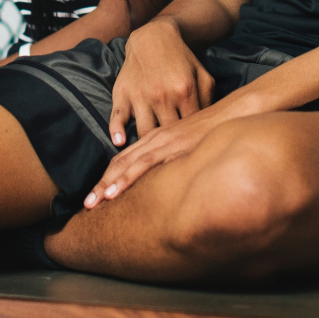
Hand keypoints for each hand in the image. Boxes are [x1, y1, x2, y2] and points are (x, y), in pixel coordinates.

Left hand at [84, 99, 232, 209]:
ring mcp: (163, 143)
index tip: (94, 195)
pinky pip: (146, 164)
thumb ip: (175, 155)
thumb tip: (166, 176)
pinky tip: (116, 191)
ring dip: (109, 184)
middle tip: (85, 205)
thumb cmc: (213, 128)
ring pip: (128, 164)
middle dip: (101, 185)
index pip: (124, 159)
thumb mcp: (188, 140)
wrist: (233, 112)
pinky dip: (128, 178)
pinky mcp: (173, 147)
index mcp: (155, 137)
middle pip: (120, 163)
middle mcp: (155, 139)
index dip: (107, 177)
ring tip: (93, 203)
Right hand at [106, 19, 214, 147]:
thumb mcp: (203, 76)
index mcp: (185, 91)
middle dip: (171, 148)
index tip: (192, 150)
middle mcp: (162, 95)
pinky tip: (119, 141)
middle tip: (173, 159)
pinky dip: (117, 130)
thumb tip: (208, 127)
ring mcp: (141, 95)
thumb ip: (209, 101)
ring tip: (150, 157)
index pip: (190, 128)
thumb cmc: (181, 60)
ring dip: (147, 146)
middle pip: (168, 134)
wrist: (154, 37)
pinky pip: (117, 116)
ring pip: (144, 132)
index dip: (192, 141)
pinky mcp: (123, 93)